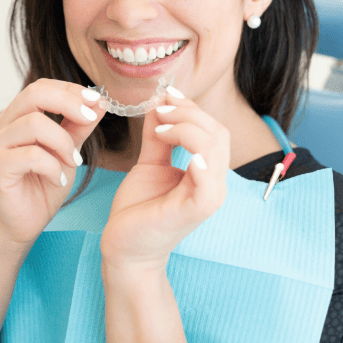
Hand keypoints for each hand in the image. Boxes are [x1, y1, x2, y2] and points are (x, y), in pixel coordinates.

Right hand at [0, 78, 105, 246]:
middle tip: (90, 119)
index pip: (41, 87)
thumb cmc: (45, 184)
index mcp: (18, 116)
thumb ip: (80, 126)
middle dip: (68, 103)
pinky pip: (30, 155)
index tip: (97, 101)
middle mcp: (3, 126)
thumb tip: (100, 102)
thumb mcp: (69, 151)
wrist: (27, 222)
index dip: (70, 90)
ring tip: (74, 162)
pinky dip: (52, 166)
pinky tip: (59, 180)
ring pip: (34, 124)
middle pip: (34, 95)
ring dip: (63, 142)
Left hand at [100, 88, 229, 271]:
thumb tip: (160, 103)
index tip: (166, 95)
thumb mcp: (149, 163)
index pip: (212, 129)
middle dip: (189, 114)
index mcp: (206, 171)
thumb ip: (158, 136)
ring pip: (214, 149)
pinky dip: (200, 160)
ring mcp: (208, 198)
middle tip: (160, 110)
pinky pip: (208, 183)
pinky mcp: (196, 211)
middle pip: (217, 134)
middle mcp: (214, 183)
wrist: (124, 247)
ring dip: (187, 129)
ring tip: (161, 128)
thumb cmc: (139, 209)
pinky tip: (180, 147)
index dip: (191, 108)